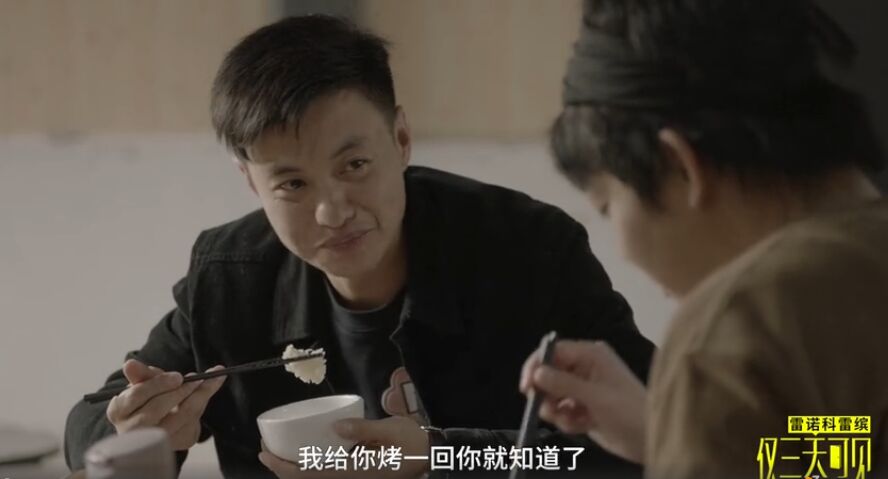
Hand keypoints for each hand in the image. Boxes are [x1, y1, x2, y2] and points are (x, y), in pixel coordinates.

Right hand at [106, 359, 225, 450]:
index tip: (179, 376)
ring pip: (180, 416)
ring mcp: (154, 440)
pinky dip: (204, 402)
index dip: (159, 384)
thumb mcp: (146, 382)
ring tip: (210, 380)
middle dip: (179, 391)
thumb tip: (129, 364)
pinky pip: (193, 421)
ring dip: (198, 395)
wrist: (165, 419)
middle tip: (198, 378)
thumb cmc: (150, 398)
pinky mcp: (177, 442)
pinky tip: (210, 388)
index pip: (137, 395)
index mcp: (119, 411)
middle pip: (157, 409)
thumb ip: (140, 374)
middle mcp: (132, 430)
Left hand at [258, 416, 429, 477]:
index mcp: (354, 475)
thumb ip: (364, 429)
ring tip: (279, 453)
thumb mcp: (391, 431)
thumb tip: (335, 427)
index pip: (309, 476)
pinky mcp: (358, 476)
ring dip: (294, 471)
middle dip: (282, 469)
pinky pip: (326, 476)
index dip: (282, 468)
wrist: (433, 457)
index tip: (264, 453)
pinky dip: (309, 470)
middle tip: (266, 449)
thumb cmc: (413, 444)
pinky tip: (305, 457)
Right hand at [520, 340, 645, 462]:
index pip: (554, 351)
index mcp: (591, 355)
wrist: (650, 440)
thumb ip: (564, 383)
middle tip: (548, 409)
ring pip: (552, 394)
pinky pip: (561, 411)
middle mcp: (585, 368)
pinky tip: (582, 426)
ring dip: (556, 410)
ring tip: (572, 421)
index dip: (537, 366)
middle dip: (546, 393)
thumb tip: (537, 374)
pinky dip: (566, 420)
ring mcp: (583, 388)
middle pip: (549, 373)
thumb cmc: (628, 411)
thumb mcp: (595, 396)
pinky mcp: (583, 407)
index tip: (526, 386)